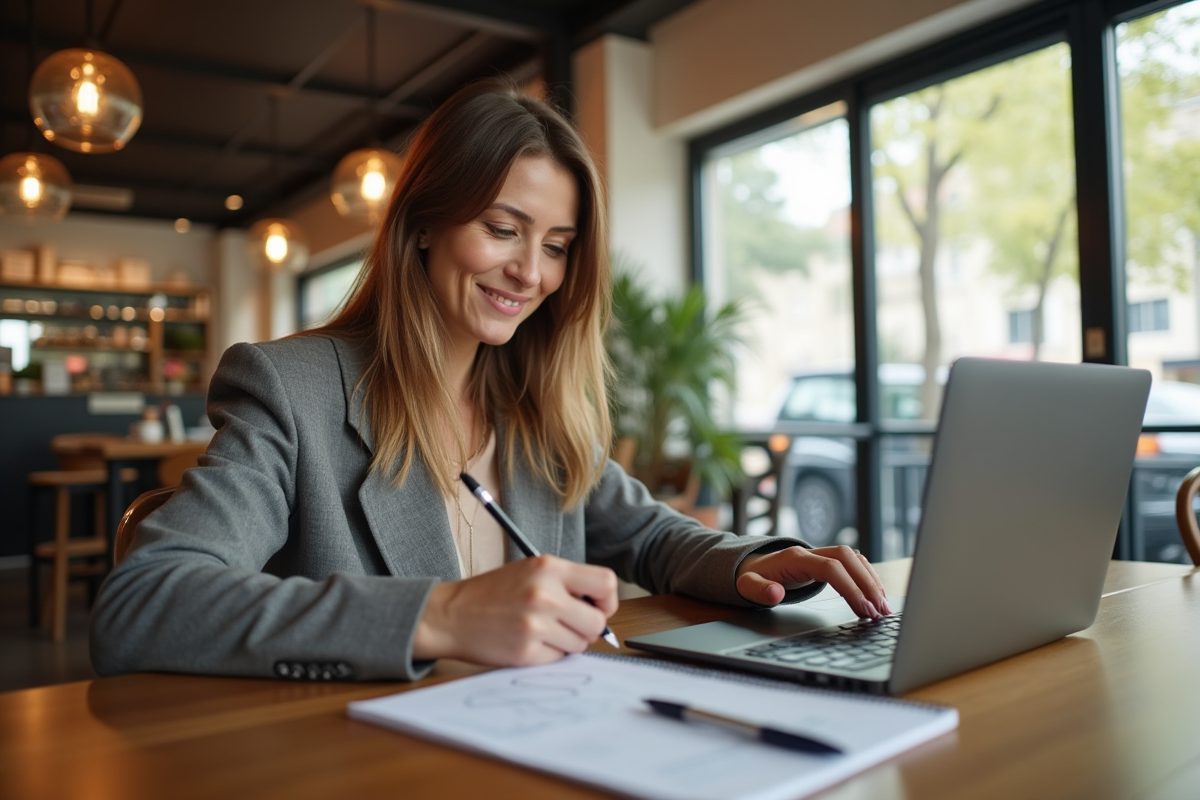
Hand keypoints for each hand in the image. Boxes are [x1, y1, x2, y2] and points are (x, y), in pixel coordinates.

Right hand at [413, 555, 618, 665]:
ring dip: (566, 642)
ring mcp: (535, 624)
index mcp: (548, 568)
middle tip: (567, 625)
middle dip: (587, 628)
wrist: (451, 614)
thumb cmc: (492, 593)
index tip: (596, 607)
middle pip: (597, 622)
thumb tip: (602, 609)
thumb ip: (566, 583)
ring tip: (541, 631)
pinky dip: (548, 654)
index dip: (606, 600)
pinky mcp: (526, 651)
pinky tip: (528, 642)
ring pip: (580, 644)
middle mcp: (545, 594)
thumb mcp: (530, 571)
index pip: (606, 582)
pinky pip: (558, 659)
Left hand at [735, 545, 890, 617]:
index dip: (849, 587)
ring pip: (853, 558)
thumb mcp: (747, 587)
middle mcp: (811, 552)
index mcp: (795, 558)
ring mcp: (820, 553)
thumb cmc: (751, 577)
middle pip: (848, 559)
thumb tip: (775, 593)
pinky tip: (876, 595)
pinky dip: (867, 577)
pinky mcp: (826, 560)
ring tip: (884, 607)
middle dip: (867, 583)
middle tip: (881, 611)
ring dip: (871, 580)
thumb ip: (759, 591)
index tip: (863, 609)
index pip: (830, 568)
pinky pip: (852, 563)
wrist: (750, 565)